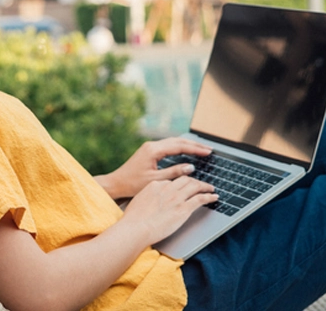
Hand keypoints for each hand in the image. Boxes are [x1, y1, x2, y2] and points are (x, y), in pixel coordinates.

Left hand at [95, 137, 212, 199]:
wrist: (116, 184)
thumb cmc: (132, 184)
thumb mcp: (155, 180)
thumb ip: (173, 172)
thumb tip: (190, 166)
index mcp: (153, 150)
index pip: (179, 147)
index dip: (195, 149)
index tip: (208, 152)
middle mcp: (151, 146)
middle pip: (177, 141)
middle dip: (194, 145)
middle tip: (209, 149)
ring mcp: (149, 147)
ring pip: (173, 142)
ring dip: (187, 145)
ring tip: (201, 150)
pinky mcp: (148, 151)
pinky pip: (167, 146)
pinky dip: (179, 148)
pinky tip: (186, 152)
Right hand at [120, 175, 217, 245]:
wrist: (135, 228)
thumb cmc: (133, 220)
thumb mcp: (138, 201)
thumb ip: (148, 197)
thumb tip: (151, 199)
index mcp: (155, 185)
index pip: (172, 180)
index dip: (180, 182)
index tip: (184, 185)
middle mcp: (167, 189)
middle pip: (185, 179)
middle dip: (195, 180)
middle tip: (200, 184)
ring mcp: (176, 198)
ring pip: (195, 186)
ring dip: (205, 186)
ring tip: (211, 188)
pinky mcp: (183, 209)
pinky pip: (200, 199)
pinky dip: (209, 196)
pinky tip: (214, 197)